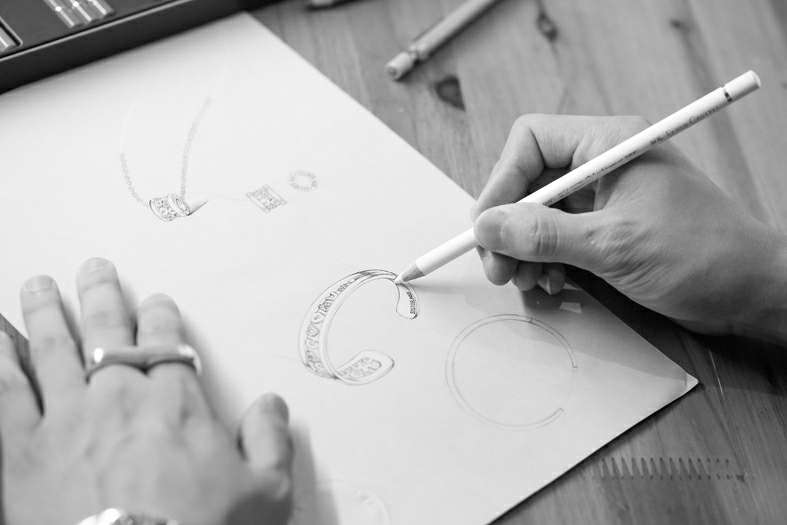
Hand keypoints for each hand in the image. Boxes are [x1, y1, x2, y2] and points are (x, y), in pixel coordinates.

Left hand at [0, 258, 292, 524]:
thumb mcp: (264, 494)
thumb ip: (271, 441)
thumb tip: (272, 406)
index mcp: (174, 404)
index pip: (165, 342)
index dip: (160, 318)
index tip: (156, 303)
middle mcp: (118, 399)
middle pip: (106, 331)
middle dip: (101, 296)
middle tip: (94, 269)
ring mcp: (65, 421)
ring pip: (52, 349)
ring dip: (45, 313)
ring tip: (38, 286)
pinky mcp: (21, 452)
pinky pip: (6, 392)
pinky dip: (0, 359)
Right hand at [473, 114, 786, 337]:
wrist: (751, 292)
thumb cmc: (701, 254)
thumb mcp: (613, 245)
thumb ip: (544, 235)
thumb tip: (487, 226)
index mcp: (608, 145)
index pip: (530, 142)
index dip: (501, 182)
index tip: (486, 227)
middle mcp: (602, 165)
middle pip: (529, 183)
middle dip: (509, 227)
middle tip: (498, 268)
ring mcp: (604, 199)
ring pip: (539, 215)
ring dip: (524, 250)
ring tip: (527, 282)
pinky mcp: (607, 229)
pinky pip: (558, 238)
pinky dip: (545, 262)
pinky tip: (551, 285)